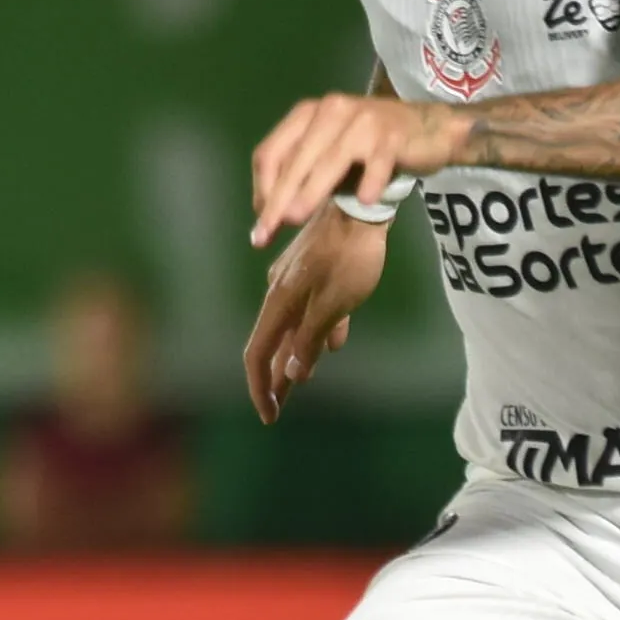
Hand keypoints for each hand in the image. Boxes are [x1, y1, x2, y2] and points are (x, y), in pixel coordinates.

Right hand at [244, 202, 391, 421]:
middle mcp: (279, 291)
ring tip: (304, 379)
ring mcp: (294, 278)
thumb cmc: (351, 255)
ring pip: (292, 326)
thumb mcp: (335, 304)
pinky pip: (311, 308)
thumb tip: (293, 374)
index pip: (258, 353)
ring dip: (297, 355)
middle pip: (272, 344)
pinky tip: (335, 338)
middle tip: (279, 409)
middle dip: (275, 379)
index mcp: (280, 301)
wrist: (362, 202)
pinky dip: (318, 329)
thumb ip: (311, 338)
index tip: (269, 417)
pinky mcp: (312, 268)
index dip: (260, 389)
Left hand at [248, 90, 455, 248]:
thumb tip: (270, 214)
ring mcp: (362, 121)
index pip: (271, 152)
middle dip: (278, 199)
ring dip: (310, 191)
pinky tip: (366, 200)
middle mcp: (330, 111)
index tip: (261, 222)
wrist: (429, 130)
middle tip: (266, 233)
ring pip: (330, 160)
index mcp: (307, 114)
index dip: (262, 189)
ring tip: (295, 219)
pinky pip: (377, 162)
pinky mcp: (392, 135)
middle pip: (295, 160)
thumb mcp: (330, 156)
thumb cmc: (371, 148)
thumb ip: (303, 176)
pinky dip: (371, 181)